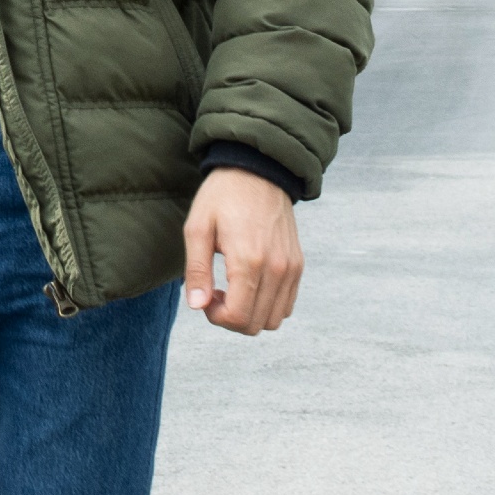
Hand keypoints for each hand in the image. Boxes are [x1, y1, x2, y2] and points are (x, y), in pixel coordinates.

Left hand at [182, 166, 301, 335]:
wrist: (257, 170)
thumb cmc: (222, 196)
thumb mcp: (197, 228)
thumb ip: (197, 270)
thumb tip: (197, 306)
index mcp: (249, 260)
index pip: (237, 316)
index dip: (216, 317)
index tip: (206, 298)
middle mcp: (276, 268)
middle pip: (255, 324)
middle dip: (231, 318)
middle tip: (215, 294)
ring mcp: (290, 268)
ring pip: (274, 319)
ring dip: (250, 315)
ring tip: (233, 289)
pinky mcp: (297, 265)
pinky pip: (287, 305)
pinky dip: (268, 306)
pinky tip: (250, 285)